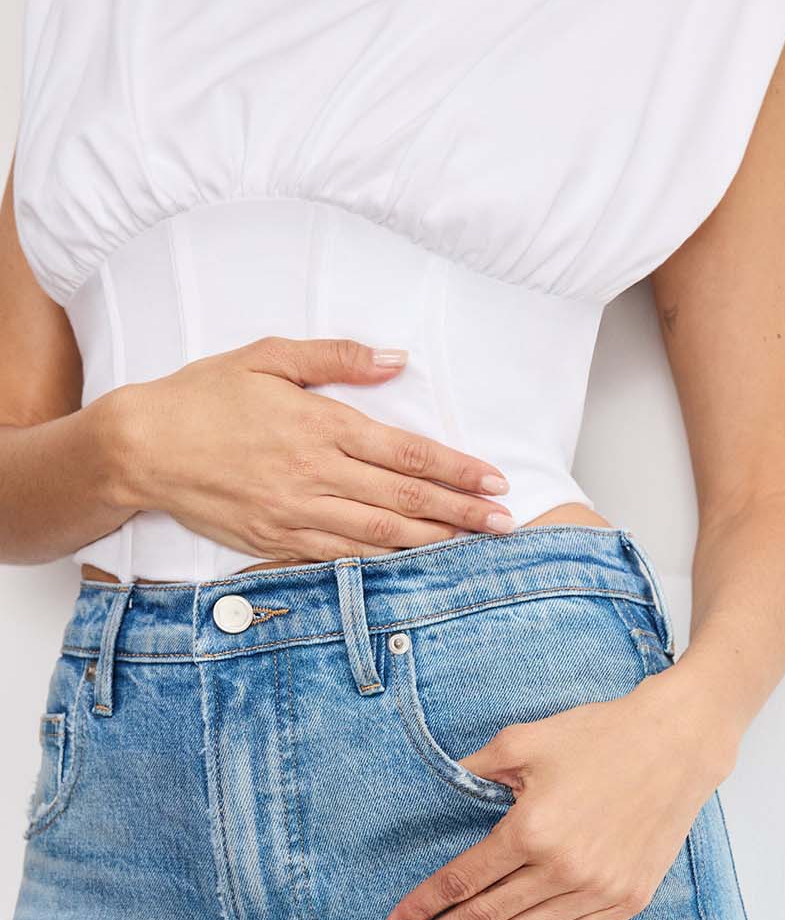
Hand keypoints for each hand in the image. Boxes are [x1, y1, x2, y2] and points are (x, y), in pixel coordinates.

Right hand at [102, 336, 513, 559]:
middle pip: (405, 498)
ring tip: (474, 547)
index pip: (407, 451)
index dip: (457, 469)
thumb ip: (338, 357)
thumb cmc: (205, 395)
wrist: (144, 446)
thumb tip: (397, 358)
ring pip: (380, 534)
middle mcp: (316, 474)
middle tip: (505, 524)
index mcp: (321, 425)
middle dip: (462, 513)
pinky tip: (413, 564)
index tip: (494, 480)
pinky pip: (342, 557)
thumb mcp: (269, 355)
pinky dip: (383, 561)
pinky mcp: (278, 541)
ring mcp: (298, 514)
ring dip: (433, 543)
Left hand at [381, 667, 740, 919]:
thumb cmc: (599, 735)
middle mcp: (561, 868)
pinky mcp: (625, 900)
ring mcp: (596, 889)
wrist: (678, 743)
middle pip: (484, 916)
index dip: (423, 906)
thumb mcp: (525, 740)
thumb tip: (441, 786)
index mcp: (530, 828)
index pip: (462, 879)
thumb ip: (477, 769)